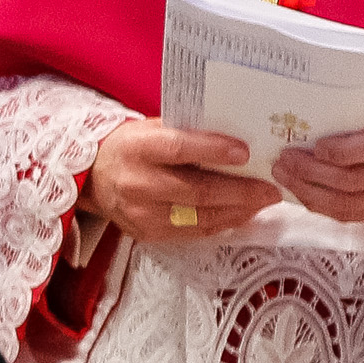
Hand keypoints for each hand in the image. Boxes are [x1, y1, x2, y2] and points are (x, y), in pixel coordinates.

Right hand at [82, 119, 282, 245]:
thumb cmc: (131, 147)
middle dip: (241, 191)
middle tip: (270, 189)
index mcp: (137, 148)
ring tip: (262, 202)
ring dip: (238, 211)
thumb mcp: (151, 129)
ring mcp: (142, 213)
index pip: (179, 149)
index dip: (214, 151)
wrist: (93, 178)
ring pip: (201, 217)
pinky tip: (239, 214)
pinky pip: (194, 232)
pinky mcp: (148, 234)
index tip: (246, 153)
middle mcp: (137, 183)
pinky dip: (222, 223)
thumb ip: (187, 134)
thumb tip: (237, 142)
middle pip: (198, 191)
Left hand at [277, 73, 363, 224]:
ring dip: (309, 192)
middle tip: (283, 160)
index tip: (315, 146)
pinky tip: (301, 191)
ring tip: (284, 176)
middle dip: (310, 173)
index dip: (342, 151)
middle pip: (353, 180)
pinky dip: (321, 205)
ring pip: (348, 203)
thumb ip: (358, 92)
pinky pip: (351, 215)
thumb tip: (317, 98)